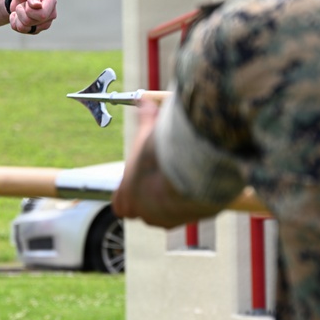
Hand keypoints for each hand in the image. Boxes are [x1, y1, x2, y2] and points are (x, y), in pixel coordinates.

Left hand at [9, 0, 57, 34]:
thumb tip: (37, 5)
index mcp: (51, 2)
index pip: (42, 15)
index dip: (29, 10)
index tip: (27, 2)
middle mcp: (50, 15)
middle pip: (30, 21)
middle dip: (21, 11)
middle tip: (24, 3)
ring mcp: (44, 24)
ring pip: (24, 28)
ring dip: (18, 16)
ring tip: (21, 9)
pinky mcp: (35, 30)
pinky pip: (20, 30)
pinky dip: (14, 21)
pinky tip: (18, 15)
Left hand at [113, 99, 221, 227]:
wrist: (188, 174)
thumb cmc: (160, 157)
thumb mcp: (148, 133)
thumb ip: (145, 118)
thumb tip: (143, 99)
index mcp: (126, 201)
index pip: (120, 204)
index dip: (128, 190)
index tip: (138, 176)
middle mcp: (147, 216)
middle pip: (146, 209)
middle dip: (153, 195)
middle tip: (161, 175)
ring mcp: (170, 220)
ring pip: (170, 212)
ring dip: (175, 197)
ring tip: (181, 175)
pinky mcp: (193, 218)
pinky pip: (191, 209)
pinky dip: (194, 197)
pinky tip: (198, 181)